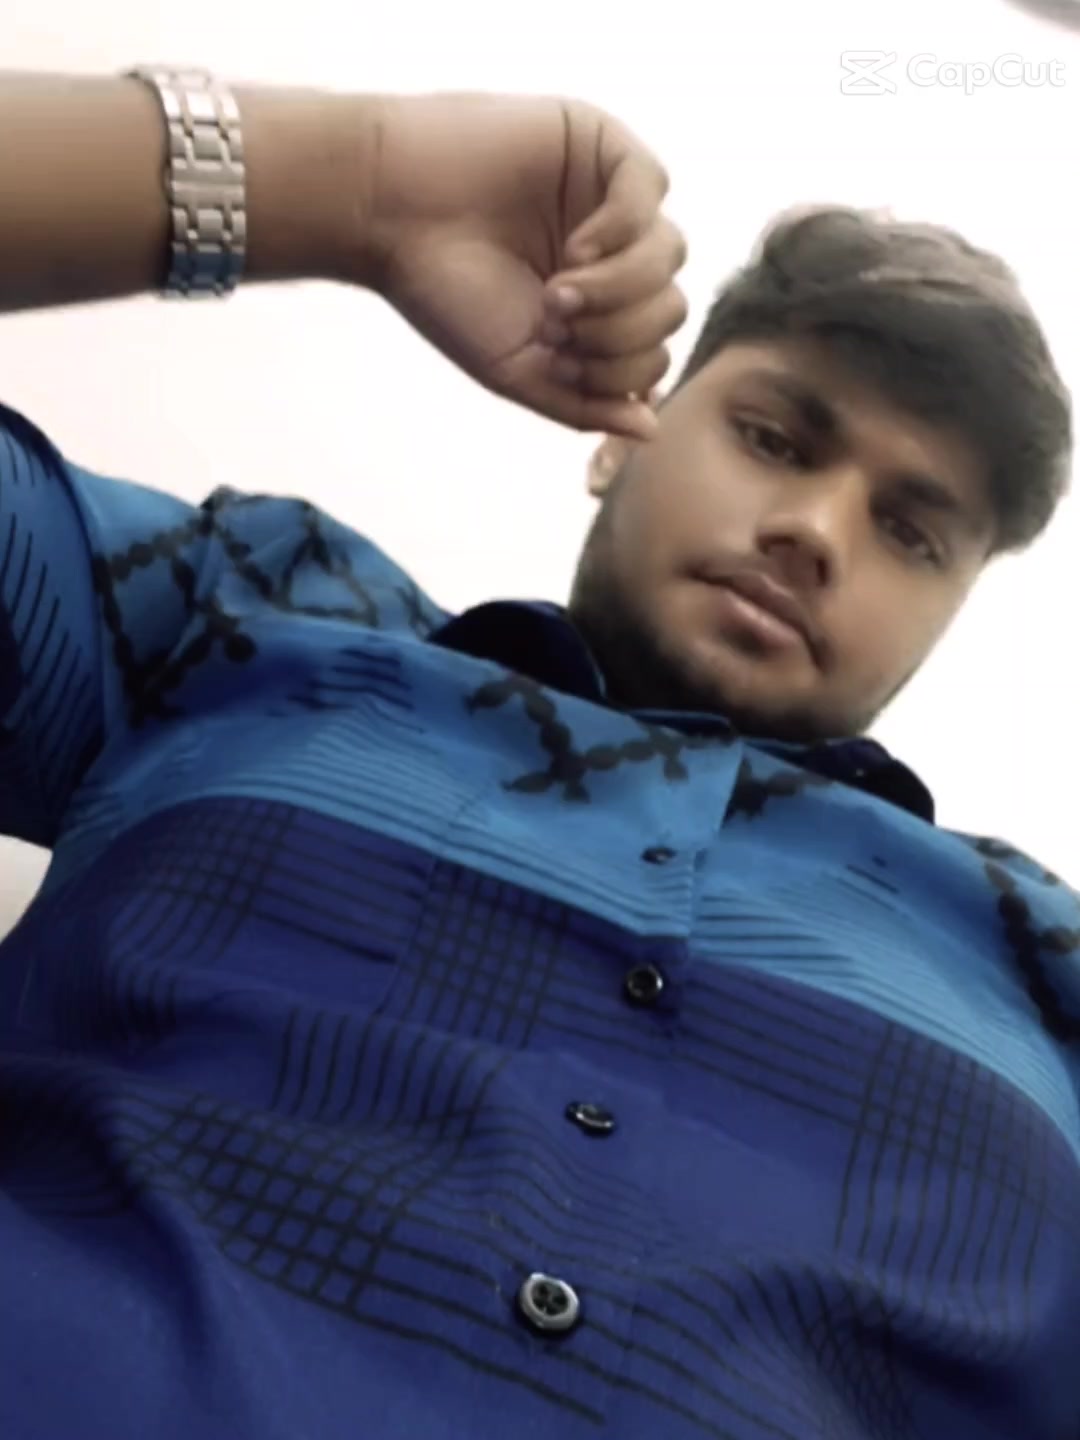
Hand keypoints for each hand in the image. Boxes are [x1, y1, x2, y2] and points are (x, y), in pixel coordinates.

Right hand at [355, 92, 687, 439]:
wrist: (386, 213)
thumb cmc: (445, 294)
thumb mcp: (517, 371)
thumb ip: (584, 405)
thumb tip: (651, 430)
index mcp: (597, 310)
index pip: (653, 352)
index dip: (619, 371)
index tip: (555, 355)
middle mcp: (612, 256)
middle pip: (670, 307)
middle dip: (620, 333)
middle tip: (553, 319)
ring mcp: (609, 199)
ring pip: (670, 254)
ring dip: (621, 288)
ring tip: (559, 290)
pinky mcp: (600, 144)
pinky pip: (652, 191)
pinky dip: (622, 231)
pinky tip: (577, 247)